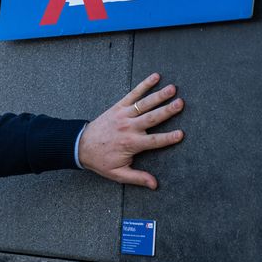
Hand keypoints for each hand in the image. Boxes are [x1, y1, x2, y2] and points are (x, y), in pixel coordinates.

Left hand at [78, 73, 183, 188]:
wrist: (79, 146)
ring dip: (159, 95)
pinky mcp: (118, 107)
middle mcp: (129, 128)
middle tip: (181, 103)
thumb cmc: (100, 160)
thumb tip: (154, 185)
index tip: (181, 134)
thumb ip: (137, 178)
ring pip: (144, 104)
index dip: (168, 138)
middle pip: (152, 118)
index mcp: (131, 144)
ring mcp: (123, 115)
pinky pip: (132, 94)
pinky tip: (155, 77)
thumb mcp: (117, 173)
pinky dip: (144, 85)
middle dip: (167, 111)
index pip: (154, 141)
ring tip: (173, 89)